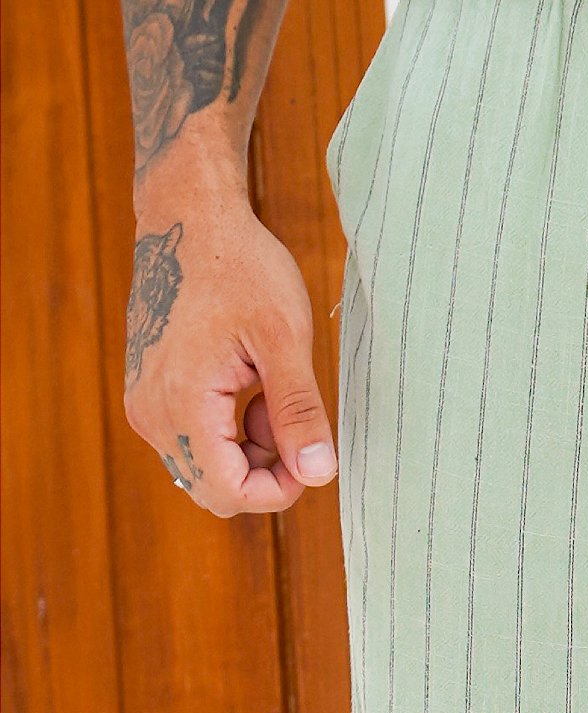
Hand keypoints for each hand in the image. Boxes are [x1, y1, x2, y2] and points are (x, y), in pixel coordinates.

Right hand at [122, 160, 335, 515]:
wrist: (188, 218)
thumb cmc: (239, 267)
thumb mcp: (284, 338)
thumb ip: (298, 411)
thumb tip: (318, 473)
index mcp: (182, 404)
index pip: (230, 493)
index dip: (280, 489)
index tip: (309, 453)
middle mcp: (151, 415)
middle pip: (216, 490)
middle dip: (263, 470)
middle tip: (288, 415)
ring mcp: (144, 405)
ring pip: (205, 469)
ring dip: (246, 450)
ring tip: (266, 390)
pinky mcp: (147, 394)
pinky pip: (192, 442)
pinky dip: (226, 430)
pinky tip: (244, 385)